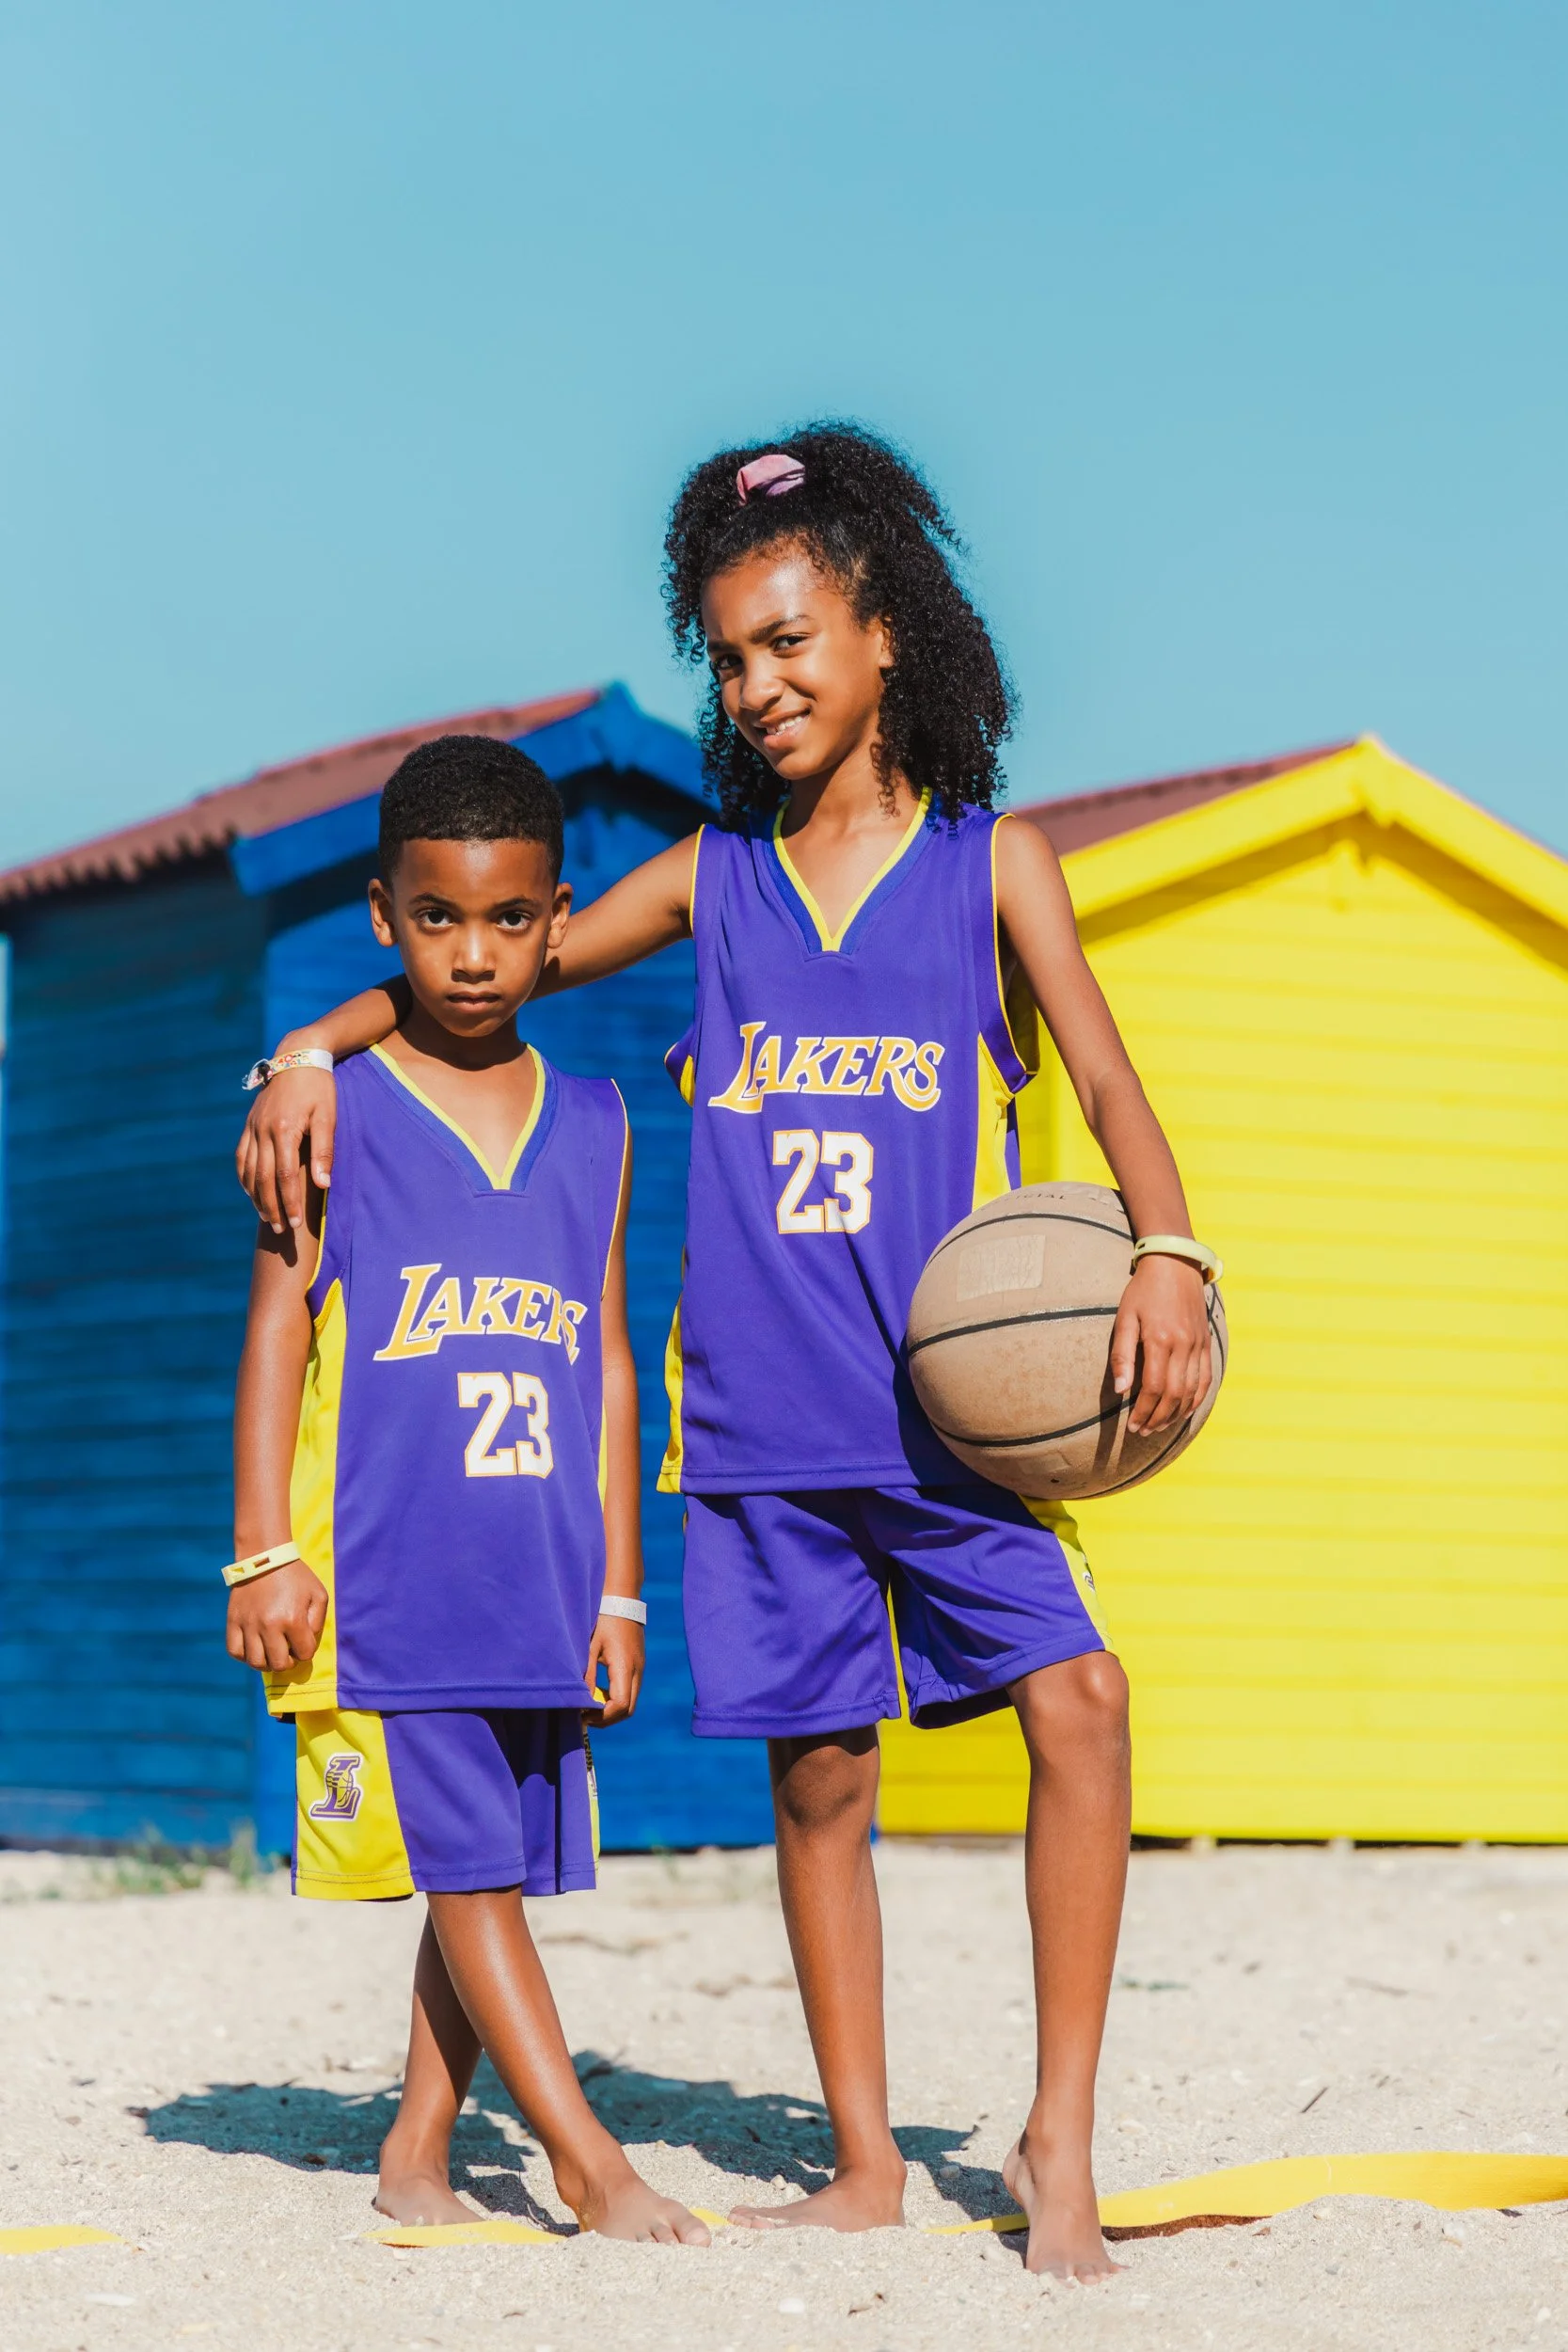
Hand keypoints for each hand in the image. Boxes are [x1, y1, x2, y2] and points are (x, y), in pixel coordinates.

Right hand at [226, 1560, 328, 1671]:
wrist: (265, 1558)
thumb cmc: (296, 1577)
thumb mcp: (318, 1595)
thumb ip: (318, 1622)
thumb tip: (306, 1643)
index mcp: (292, 1619)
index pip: (304, 1654)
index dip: (306, 1650)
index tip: (303, 1640)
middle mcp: (269, 1625)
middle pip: (279, 1664)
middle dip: (288, 1661)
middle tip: (288, 1650)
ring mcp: (248, 1625)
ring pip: (256, 1662)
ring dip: (267, 1662)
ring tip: (271, 1652)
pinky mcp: (233, 1621)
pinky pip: (235, 1651)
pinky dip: (245, 1656)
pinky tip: (254, 1648)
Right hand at [237, 1066, 336, 1234]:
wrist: (298, 1057)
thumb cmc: (319, 1088)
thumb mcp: (328, 1116)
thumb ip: (324, 1150)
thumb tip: (323, 1184)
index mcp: (284, 1129)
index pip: (285, 1175)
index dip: (289, 1201)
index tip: (294, 1223)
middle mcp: (263, 1130)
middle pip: (263, 1178)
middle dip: (271, 1206)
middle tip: (280, 1230)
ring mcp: (253, 1127)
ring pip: (249, 1170)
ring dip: (256, 1196)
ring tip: (266, 1217)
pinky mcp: (249, 1124)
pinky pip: (242, 1156)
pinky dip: (244, 1177)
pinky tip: (251, 1192)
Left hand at [585, 1613, 643, 1724]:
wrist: (621, 1598)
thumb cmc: (603, 1619)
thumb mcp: (590, 1646)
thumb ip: (588, 1675)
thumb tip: (584, 1701)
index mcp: (625, 1666)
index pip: (621, 1705)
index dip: (602, 1716)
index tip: (583, 1715)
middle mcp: (637, 1670)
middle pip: (628, 1709)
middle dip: (607, 1718)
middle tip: (585, 1716)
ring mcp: (640, 1668)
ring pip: (631, 1702)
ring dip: (612, 1709)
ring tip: (591, 1704)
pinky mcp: (638, 1664)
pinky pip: (631, 1690)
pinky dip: (616, 1698)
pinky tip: (600, 1690)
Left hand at [1109, 1254, 1212, 1435]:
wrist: (1174, 1265)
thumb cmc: (1143, 1291)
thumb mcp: (1125, 1318)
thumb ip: (1122, 1354)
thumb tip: (1121, 1390)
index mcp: (1161, 1340)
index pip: (1154, 1388)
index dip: (1143, 1411)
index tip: (1132, 1425)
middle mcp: (1184, 1345)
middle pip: (1174, 1394)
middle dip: (1158, 1418)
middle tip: (1143, 1432)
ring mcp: (1199, 1345)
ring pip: (1192, 1391)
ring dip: (1176, 1414)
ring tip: (1160, 1427)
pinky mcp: (1207, 1343)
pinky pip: (1206, 1379)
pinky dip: (1196, 1400)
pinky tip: (1184, 1411)